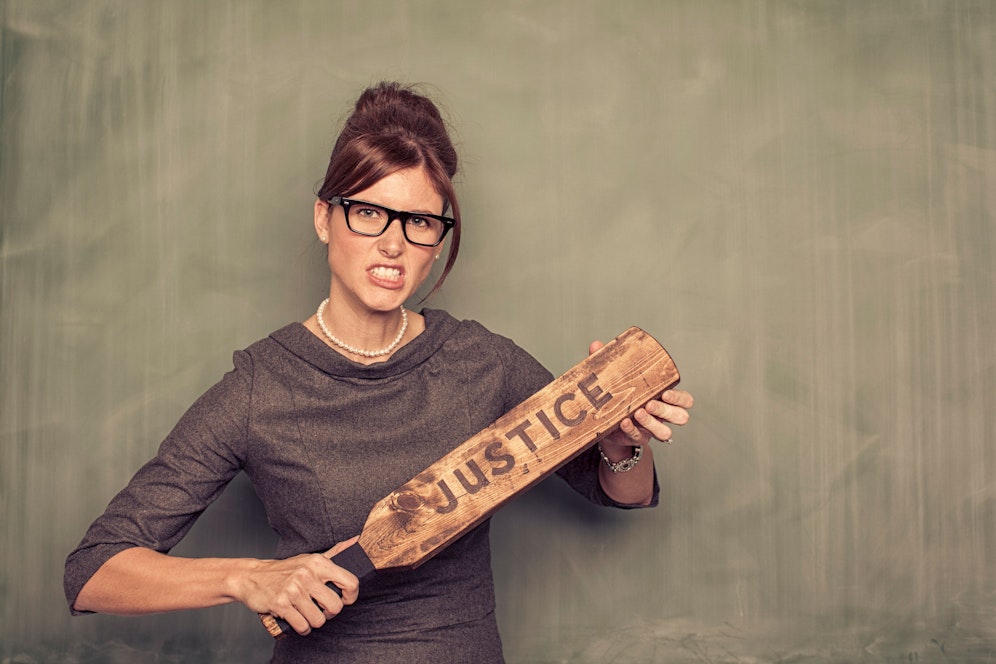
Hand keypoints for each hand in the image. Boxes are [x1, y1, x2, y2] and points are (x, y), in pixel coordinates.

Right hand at [237, 536, 359, 635]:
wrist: (252, 576)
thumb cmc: (285, 570)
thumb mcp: (310, 558)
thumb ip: (335, 553)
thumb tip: (355, 541)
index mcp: (318, 563)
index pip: (350, 582)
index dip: (351, 596)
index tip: (344, 600)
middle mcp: (307, 574)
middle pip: (335, 606)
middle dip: (330, 613)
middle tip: (322, 609)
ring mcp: (293, 590)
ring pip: (319, 619)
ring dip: (314, 622)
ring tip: (307, 614)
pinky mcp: (281, 604)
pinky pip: (302, 626)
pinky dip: (302, 628)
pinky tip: (298, 620)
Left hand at [589, 340, 693, 455]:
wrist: (606, 422)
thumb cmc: (618, 396)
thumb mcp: (616, 379)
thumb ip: (610, 364)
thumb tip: (596, 345)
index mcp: (664, 397)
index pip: (685, 400)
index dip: (679, 398)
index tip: (665, 393)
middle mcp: (662, 415)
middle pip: (680, 416)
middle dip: (666, 410)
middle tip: (650, 403)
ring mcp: (651, 428)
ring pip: (665, 432)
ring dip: (653, 423)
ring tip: (638, 413)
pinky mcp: (638, 438)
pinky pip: (640, 437)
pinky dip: (632, 430)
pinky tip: (623, 422)